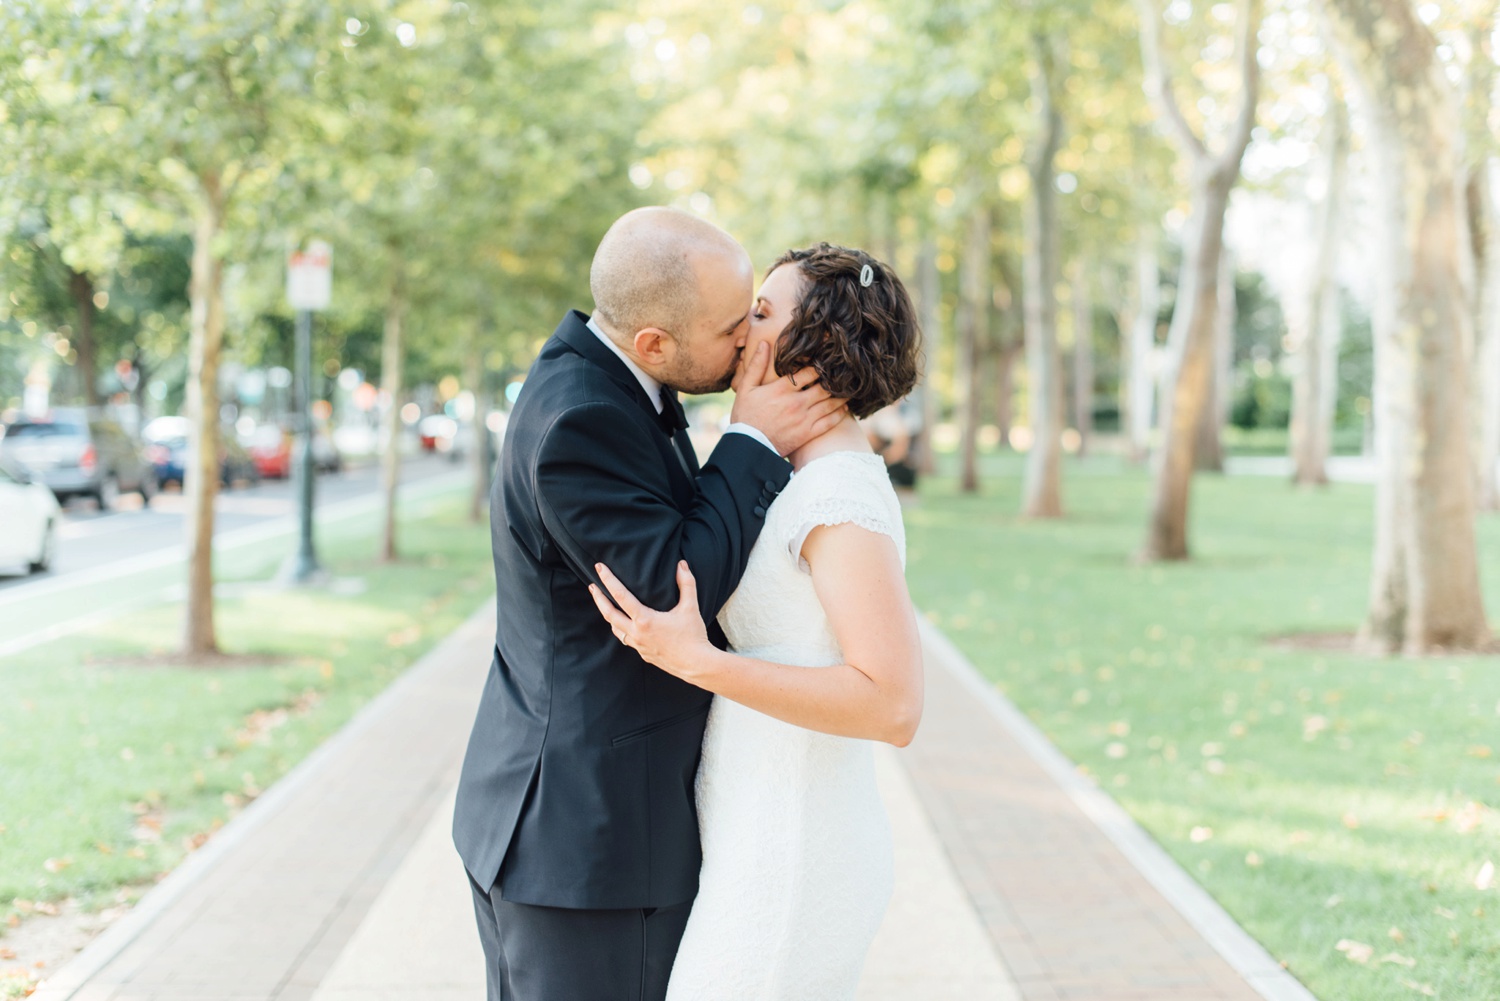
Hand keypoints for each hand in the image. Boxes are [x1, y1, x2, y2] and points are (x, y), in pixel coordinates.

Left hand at [589, 561, 714, 681]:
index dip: (608, 580)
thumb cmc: (693, 636)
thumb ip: (686, 583)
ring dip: (608, 616)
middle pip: (609, 614)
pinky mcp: (644, 654)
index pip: (620, 595)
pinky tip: (625, 625)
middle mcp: (637, 633)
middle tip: (592, 586)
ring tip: (605, 605)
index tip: (599, 568)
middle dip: (599, 598)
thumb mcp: (690, 607)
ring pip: (615, 629)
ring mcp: (639, 645)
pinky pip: (627, 639)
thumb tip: (682, 564)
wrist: (696, 665)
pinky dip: (622, 629)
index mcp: (645, 620)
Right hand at [729, 342, 848, 455]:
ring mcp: (804, 419)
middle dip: (835, 379)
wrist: (748, 446)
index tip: (828, 359)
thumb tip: (764, 343)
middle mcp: (796, 402)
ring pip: (830, 403)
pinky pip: (830, 422)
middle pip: (824, 386)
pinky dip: (840, 414)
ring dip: (842, 395)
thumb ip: (756, 366)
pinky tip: (845, 408)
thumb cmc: (745, 416)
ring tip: (849, 387)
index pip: (809, 372)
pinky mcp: (808, 434)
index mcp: (782, 389)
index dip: (821, 365)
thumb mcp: (745, 389)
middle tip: (845, 372)